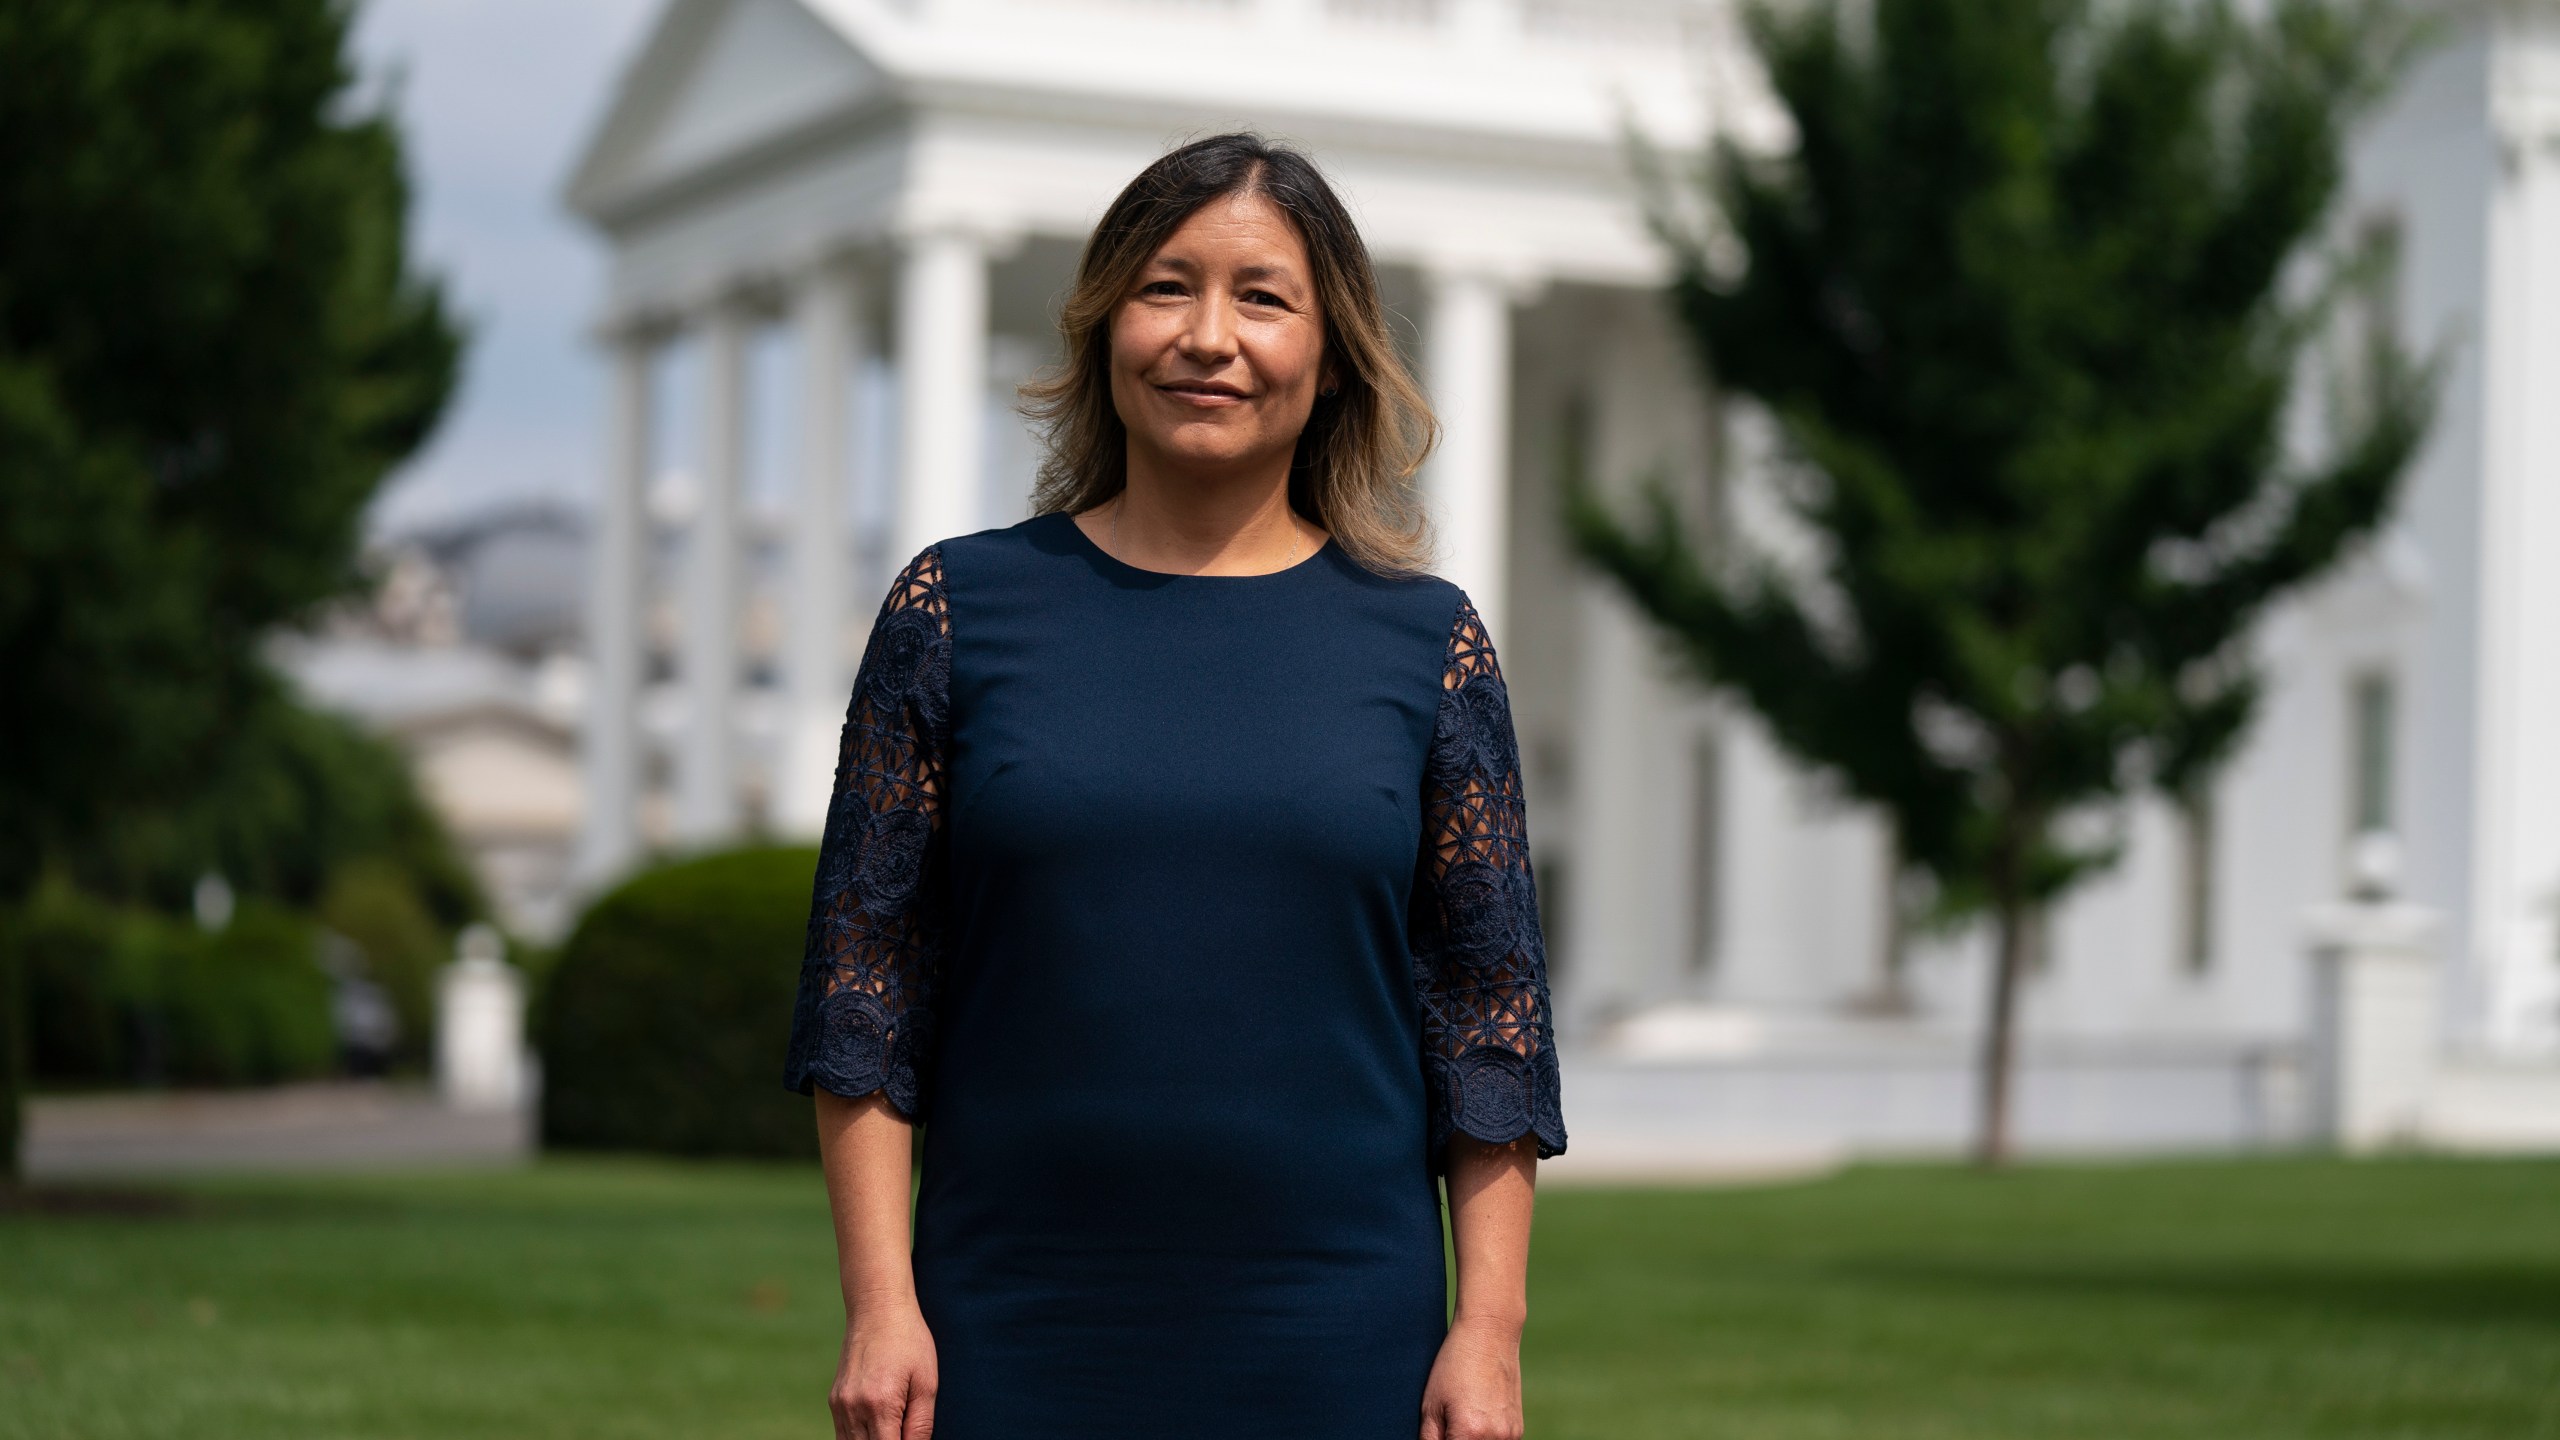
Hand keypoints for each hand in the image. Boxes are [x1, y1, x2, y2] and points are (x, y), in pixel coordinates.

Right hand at [830, 1297, 938, 1439]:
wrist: (877, 1308)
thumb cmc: (909, 1341)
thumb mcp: (926, 1382)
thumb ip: (921, 1424)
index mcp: (880, 1405)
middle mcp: (854, 1408)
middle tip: (903, 1430)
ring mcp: (840, 1405)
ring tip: (892, 1428)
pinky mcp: (834, 1400)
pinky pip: (843, 1434)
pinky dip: (859, 1439)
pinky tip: (878, 1428)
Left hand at [1418, 1314, 1524, 1439]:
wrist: (1490, 1334)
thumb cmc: (1454, 1365)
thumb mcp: (1431, 1405)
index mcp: (1469, 1434)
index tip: (1439, 1432)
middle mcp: (1495, 1439)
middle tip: (1448, 1423)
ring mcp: (1510, 1436)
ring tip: (1461, 1416)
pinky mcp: (1518, 1430)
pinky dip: (1485, 1438)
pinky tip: (1475, 1417)